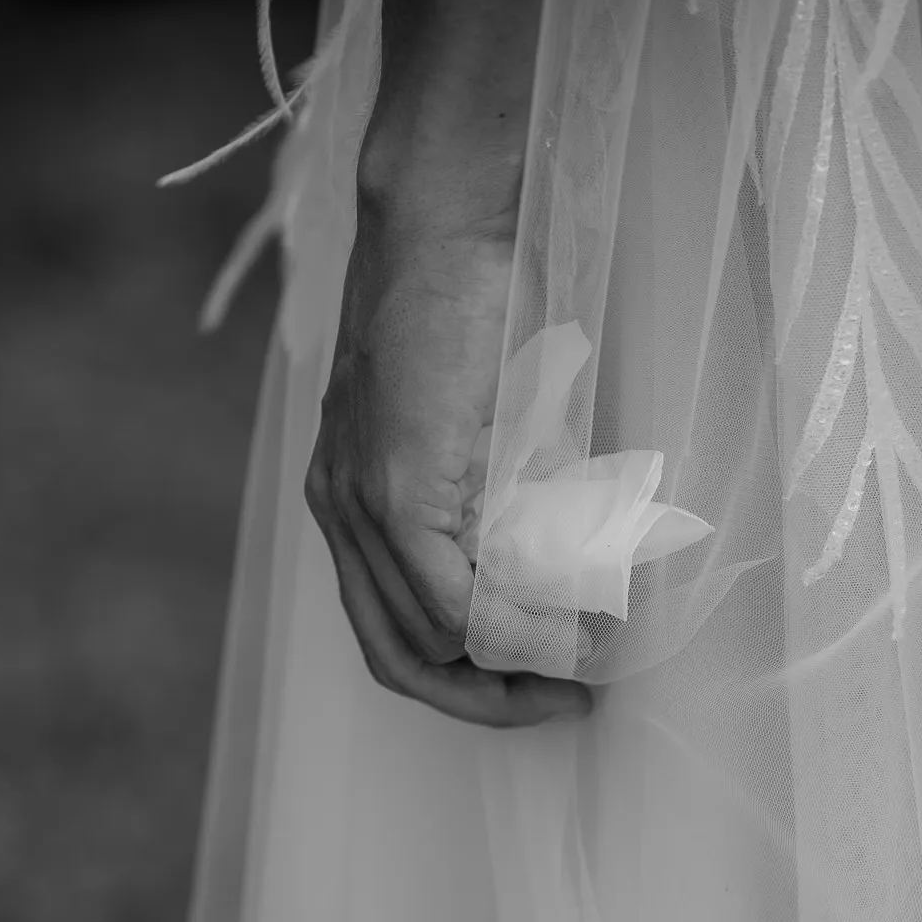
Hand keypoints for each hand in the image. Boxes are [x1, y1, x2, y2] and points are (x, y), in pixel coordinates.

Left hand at [304, 199, 592, 726]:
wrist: (445, 220)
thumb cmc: (471, 300)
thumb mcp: (477, 416)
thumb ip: (498, 490)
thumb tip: (564, 560)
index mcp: (348, 497)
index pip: (391, 629)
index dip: (464, 678)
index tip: (539, 682)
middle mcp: (338, 510)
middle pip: (398, 656)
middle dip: (487, 701)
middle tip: (565, 699)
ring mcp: (360, 503)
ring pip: (427, 636)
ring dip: (511, 665)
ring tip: (583, 656)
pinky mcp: (397, 487)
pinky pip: (444, 597)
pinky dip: (504, 629)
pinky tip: (560, 627)